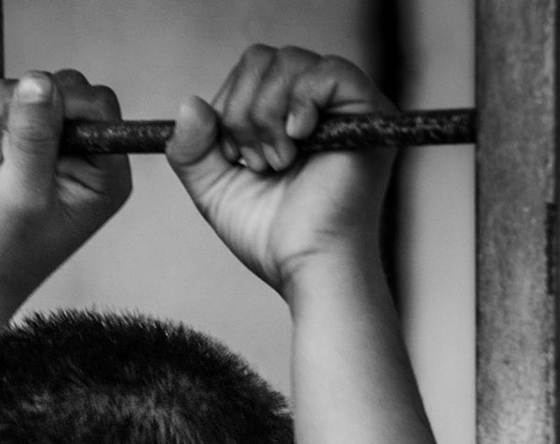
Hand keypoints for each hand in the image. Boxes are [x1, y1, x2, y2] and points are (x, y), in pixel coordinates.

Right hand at [0, 70, 131, 311]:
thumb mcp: (20, 197)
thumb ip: (34, 139)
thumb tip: (39, 81)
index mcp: (105, 175)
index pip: (99, 108)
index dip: (63, 105)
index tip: (27, 132)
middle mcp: (87, 157)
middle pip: (70, 90)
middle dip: (31, 109)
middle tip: (5, 151)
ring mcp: (54, 147)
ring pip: (39, 88)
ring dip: (7, 111)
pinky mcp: (23, 140)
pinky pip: (13, 97)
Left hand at [166, 46, 393, 296]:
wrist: (307, 266)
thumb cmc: (270, 236)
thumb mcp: (215, 187)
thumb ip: (192, 149)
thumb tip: (189, 104)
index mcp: (287, 115)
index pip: (250, 72)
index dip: (228, 105)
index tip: (233, 155)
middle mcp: (320, 104)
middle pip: (264, 60)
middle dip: (243, 111)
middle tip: (256, 162)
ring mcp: (347, 104)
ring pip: (289, 62)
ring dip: (266, 116)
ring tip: (277, 162)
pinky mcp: (369, 109)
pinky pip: (328, 71)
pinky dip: (300, 103)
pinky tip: (296, 140)